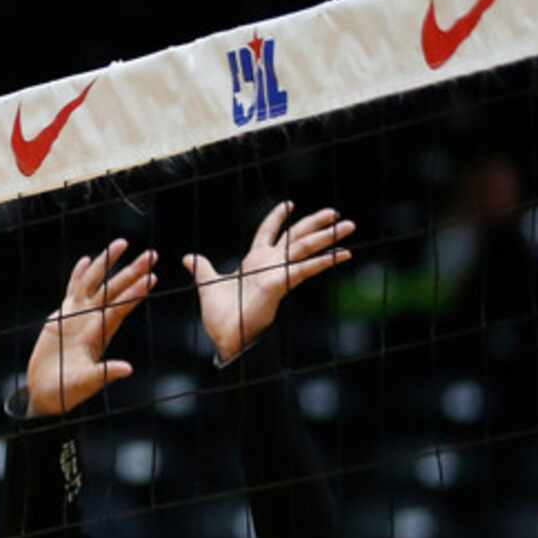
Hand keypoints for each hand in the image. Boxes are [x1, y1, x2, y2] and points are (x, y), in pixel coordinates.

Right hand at [24, 240, 155, 417]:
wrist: (47, 392)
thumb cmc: (67, 390)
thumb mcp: (87, 383)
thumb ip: (105, 374)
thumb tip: (127, 369)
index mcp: (100, 333)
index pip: (122, 307)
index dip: (135, 292)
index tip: (152, 277)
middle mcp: (93, 320)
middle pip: (115, 289)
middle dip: (132, 271)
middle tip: (151, 254)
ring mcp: (77, 316)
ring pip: (95, 283)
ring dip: (108, 264)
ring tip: (121, 244)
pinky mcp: (61, 316)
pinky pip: (72, 290)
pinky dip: (78, 275)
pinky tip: (86, 260)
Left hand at [183, 203, 353, 365]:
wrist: (225, 334)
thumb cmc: (221, 314)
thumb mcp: (208, 283)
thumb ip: (202, 268)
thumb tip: (188, 257)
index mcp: (253, 261)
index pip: (267, 232)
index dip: (276, 218)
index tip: (288, 204)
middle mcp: (269, 263)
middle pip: (295, 236)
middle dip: (314, 223)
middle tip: (334, 212)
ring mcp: (277, 272)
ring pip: (306, 248)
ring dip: (328, 237)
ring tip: (349, 226)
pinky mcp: (281, 283)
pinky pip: (306, 268)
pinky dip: (324, 261)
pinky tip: (343, 253)